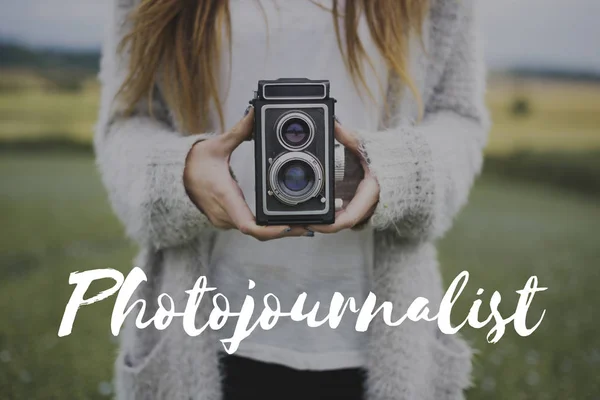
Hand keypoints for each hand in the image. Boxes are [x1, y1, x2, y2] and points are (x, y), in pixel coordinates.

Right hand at [184, 107, 307, 240]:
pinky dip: (269, 227)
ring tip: (307, 225)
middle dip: (287, 231)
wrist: (173, 178)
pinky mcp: (227, 220)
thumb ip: (238, 131)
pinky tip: (288, 222)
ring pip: (257, 233)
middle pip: (260, 233)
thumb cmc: (193, 163)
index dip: (271, 230)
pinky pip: (251, 228)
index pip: (249, 225)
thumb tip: (253, 112)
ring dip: (280, 231)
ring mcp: (225, 221)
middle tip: (311, 227)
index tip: (290, 226)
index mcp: (225, 197)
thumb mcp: (216, 145)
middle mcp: (226, 214)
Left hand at [308, 121, 379, 233]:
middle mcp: (368, 207)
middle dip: (320, 224)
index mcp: (370, 193)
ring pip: (341, 222)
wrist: (407, 166)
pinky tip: (318, 211)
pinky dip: (331, 216)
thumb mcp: (367, 146)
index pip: (348, 218)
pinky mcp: (361, 208)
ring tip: (303, 218)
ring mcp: (365, 210)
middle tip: (299, 221)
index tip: (312, 222)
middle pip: (340, 224)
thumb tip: (333, 124)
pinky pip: (345, 216)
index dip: (329, 224)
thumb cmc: (390, 159)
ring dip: (324, 221)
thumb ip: (348, 136)